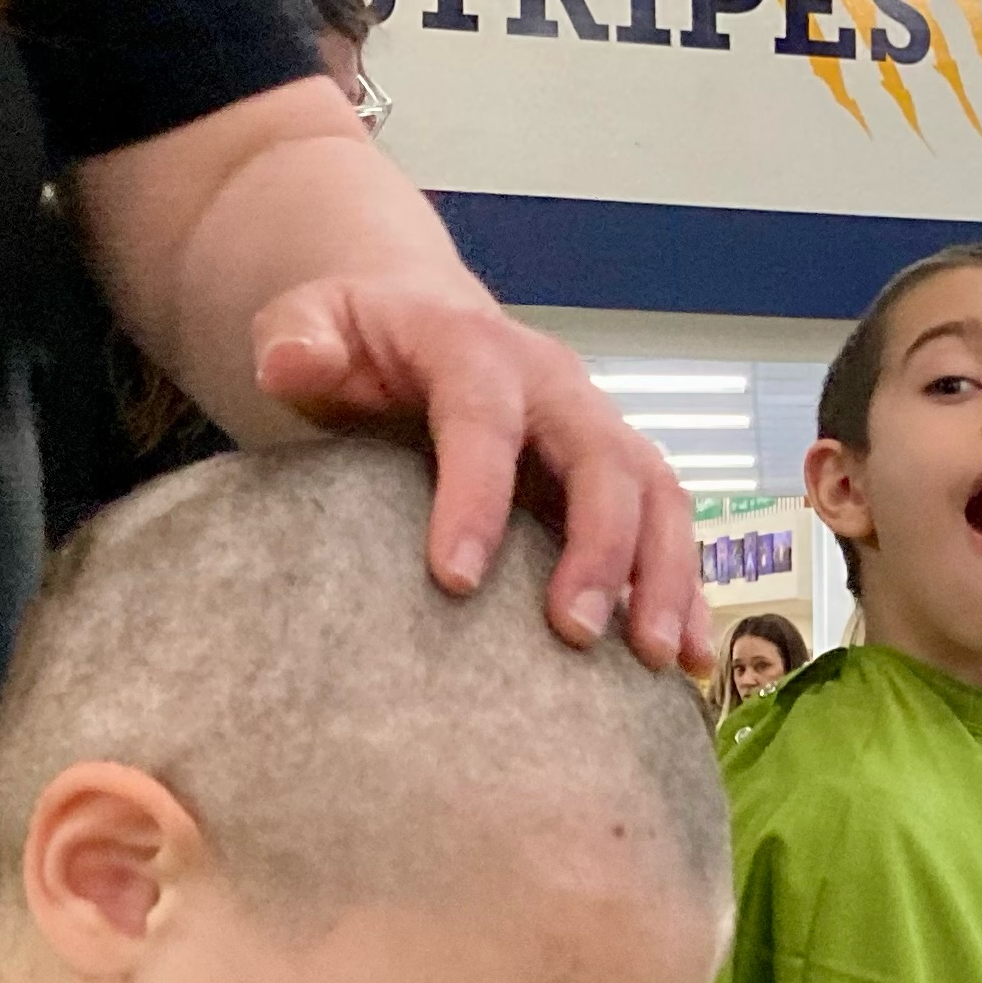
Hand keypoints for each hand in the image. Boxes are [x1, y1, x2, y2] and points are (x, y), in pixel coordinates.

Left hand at [251, 277, 708, 672]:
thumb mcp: (312, 321)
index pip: (485, 420)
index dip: (477, 496)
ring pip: (659, 495)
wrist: (423, 321)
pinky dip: (687, 592)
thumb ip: (297, 342)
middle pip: (602, 459)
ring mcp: (600, 430)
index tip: (454, 580)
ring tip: (653, 659)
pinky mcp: (622, 476)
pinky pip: (671, 530)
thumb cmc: (362, 341)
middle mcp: (558, 387)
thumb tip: (293, 363)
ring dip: (663, 577)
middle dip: (600, 548)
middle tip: (575, 633)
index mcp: (477, 349)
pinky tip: (688, 661)